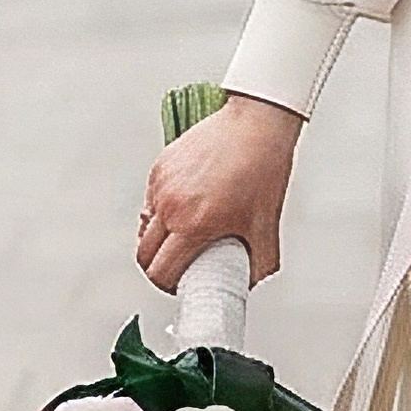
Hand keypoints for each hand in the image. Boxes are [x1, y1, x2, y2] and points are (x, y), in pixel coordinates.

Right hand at [137, 92, 301, 294]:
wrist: (258, 124)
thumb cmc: (263, 168)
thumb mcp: (266, 226)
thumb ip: (259, 264)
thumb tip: (248, 283)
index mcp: (194, 224)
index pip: (160, 272)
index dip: (168, 286)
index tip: (180, 285)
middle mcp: (172, 206)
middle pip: (144, 254)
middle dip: (158, 268)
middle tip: (179, 268)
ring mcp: (162, 185)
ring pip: (144, 227)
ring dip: (158, 239)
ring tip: (183, 238)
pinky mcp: (160, 168)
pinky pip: (151, 202)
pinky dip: (162, 213)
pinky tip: (184, 210)